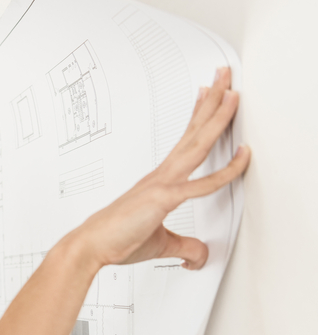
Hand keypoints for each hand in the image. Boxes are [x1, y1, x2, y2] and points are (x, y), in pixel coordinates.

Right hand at [74, 67, 250, 269]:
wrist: (90, 246)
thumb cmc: (115, 240)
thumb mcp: (160, 244)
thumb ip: (185, 247)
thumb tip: (198, 257)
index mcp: (158, 181)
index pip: (185, 142)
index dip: (198, 117)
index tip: (207, 96)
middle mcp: (161, 176)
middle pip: (194, 132)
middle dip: (212, 103)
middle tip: (225, 77)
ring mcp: (162, 184)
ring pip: (198, 144)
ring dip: (217, 117)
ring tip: (232, 94)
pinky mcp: (163, 199)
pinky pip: (202, 184)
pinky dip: (226, 171)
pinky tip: (243, 158)